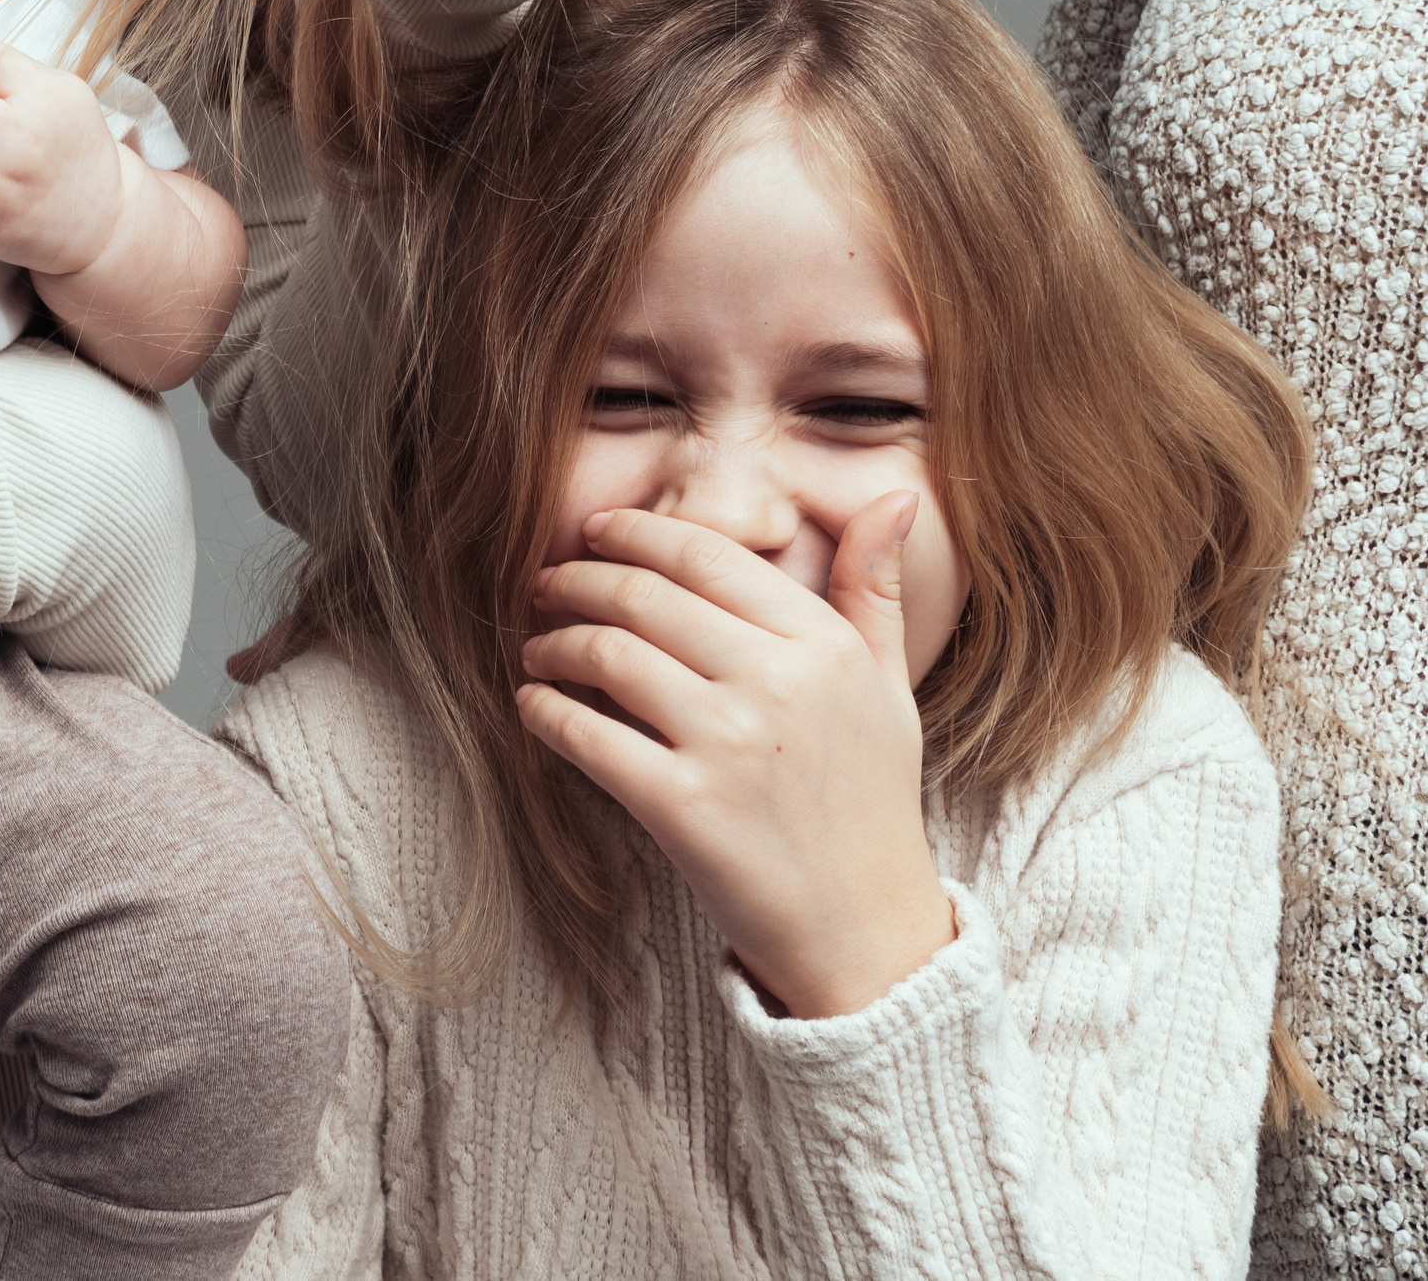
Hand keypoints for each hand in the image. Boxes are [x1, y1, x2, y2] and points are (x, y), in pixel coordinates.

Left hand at [515, 497, 955, 1018]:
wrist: (866, 930)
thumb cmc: (870, 801)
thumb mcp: (889, 688)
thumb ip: (875, 590)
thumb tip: (894, 497)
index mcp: (824, 645)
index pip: (707, 556)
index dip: (638, 532)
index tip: (597, 530)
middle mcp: (777, 682)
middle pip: (644, 596)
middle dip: (579, 579)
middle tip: (546, 585)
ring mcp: (728, 744)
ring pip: (608, 655)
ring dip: (554, 642)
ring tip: (538, 646)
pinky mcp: (682, 806)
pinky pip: (587, 737)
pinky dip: (545, 712)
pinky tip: (533, 705)